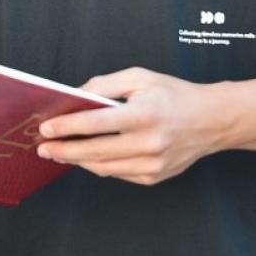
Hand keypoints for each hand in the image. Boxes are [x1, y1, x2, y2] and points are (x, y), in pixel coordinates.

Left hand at [34, 68, 229, 185]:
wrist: (212, 121)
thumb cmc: (174, 95)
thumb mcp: (141, 78)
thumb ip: (106, 85)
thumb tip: (76, 96)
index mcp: (145, 114)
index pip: (96, 123)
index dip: (67, 127)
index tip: (46, 128)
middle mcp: (149, 143)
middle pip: (95, 151)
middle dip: (64, 150)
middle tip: (43, 147)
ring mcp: (153, 164)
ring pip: (103, 167)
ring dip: (77, 161)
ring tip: (59, 152)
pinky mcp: (154, 177)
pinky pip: (117, 174)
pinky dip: (99, 166)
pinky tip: (86, 157)